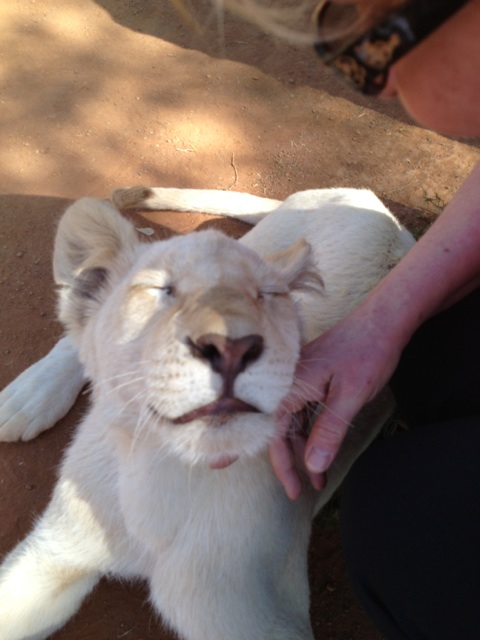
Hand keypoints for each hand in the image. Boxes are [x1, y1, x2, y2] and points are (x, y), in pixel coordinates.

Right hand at [270, 306, 402, 498]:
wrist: (383, 321)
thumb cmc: (367, 352)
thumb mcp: (350, 396)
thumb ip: (329, 431)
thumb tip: (313, 465)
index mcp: (290, 384)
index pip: (275, 432)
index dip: (280, 463)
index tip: (292, 490)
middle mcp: (288, 382)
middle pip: (279, 429)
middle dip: (290, 461)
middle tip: (301, 491)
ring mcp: (299, 381)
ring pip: (292, 423)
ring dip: (304, 450)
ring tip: (319, 478)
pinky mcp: (311, 381)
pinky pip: (304, 413)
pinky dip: (312, 434)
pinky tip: (323, 453)